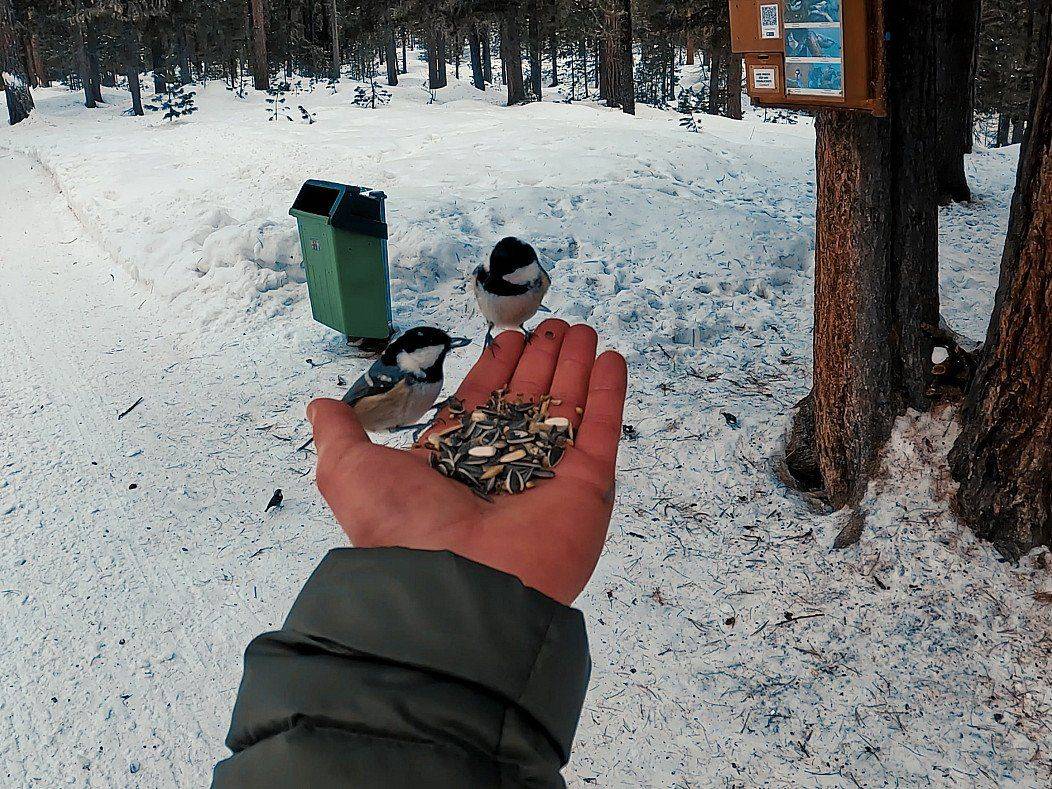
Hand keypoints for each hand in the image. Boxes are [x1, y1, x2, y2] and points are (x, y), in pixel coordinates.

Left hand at [307, 319, 627, 604]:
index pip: (484, 401)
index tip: (513, 336)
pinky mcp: (587, 486)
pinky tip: (611, 358)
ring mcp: (550, 476)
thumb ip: (340, 435)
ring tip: (584, 330)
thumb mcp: (350, 472)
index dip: (498, 367)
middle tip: (557, 324)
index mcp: (456, 462)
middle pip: (529, 400)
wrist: (459, 586)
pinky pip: (601, 430)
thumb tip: (318, 406)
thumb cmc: (402, 528)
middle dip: (542, 360)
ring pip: (567, 407)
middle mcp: (504, 466)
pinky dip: (608, 394)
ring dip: (576, 366)